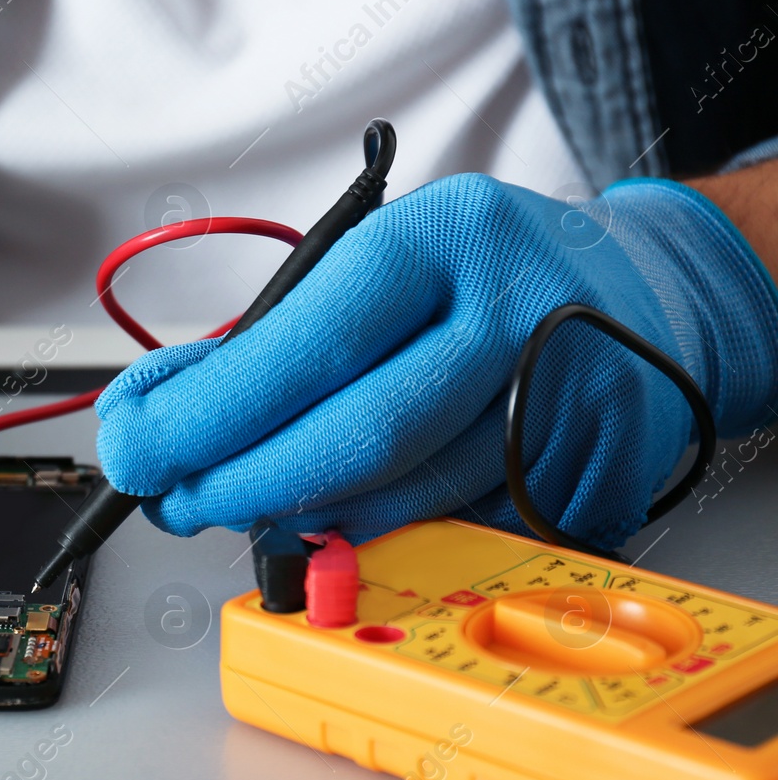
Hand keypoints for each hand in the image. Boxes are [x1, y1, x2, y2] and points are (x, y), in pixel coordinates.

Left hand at [96, 174, 777, 548]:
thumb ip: (264, 340)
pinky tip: (356, 519)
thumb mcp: (371, 266)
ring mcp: (580, 399)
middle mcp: (522, 311)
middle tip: (178, 502)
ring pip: (412, 502)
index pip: (308, 344)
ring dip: (309, 524)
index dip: (211, 414)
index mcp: (444, 237)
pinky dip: (395, 541)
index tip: (138, 450)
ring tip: (252, 510)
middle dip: (244, 485)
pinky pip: (470, 535)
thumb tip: (151, 413)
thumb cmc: (477, 277)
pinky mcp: (610, 475)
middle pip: (360, 436)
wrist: (642, 289)